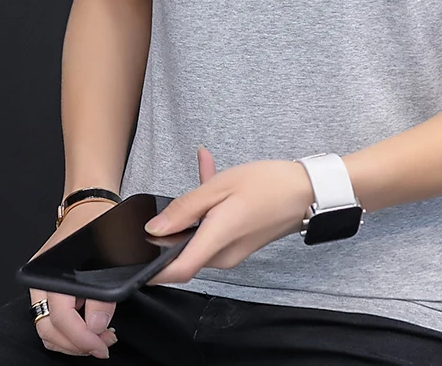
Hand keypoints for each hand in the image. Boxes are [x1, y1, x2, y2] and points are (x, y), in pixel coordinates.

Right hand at [27, 202, 119, 358]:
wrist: (90, 208)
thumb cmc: (98, 222)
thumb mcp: (108, 252)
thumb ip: (102, 292)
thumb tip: (96, 325)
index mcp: (50, 271)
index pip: (60, 316)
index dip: (80, 337)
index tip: (101, 346)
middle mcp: (41, 281)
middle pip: (49, 329)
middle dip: (76, 345)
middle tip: (102, 347)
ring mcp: (43, 287)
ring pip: (48, 329)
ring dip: (73, 342)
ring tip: (100, 339)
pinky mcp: (50, 291)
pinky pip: (53, 320)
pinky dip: (70, 332)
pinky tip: (91, 329)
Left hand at [143, 146, 313, 284]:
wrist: (308, 191)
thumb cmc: (268, 185)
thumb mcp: (222, 186)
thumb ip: (186, 207)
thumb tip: (155, 229)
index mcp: (217, 241)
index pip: (176, 270)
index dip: (152, 269)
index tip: (134, 256)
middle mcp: (223, 255)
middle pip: (184, 251)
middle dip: (172, 228)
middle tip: (170, 197)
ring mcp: (232, 251)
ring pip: (199, 236)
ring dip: (193, 211)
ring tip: (203, 173)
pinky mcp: (240, 242)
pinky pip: (215, 229)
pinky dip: (209, 209)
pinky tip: (209, 171)